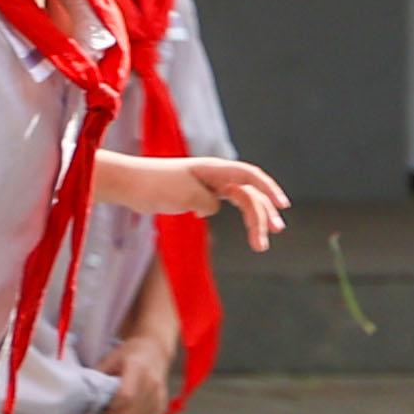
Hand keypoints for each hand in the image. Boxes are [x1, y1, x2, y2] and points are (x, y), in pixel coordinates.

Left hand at [106, 319, 178, 413]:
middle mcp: (152, 382)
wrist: (155, 350)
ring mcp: (159, 394)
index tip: (104, 405)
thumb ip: (100, 374)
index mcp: (138, 368)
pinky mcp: (163, 403)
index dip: (112, 406)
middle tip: (110, 409)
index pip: (126, 396)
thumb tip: (88, 393)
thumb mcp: (111, 358)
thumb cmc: (130, 353)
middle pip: (132, 412)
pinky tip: (131, 413)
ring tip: (120, 411)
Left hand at [142, 157, 288, 243]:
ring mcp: (208, 184)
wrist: (130, 184)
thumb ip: (208, 202)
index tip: (282, 207)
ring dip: (252, 221)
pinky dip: (234, 216)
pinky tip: (237, 229)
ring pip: (240, 201)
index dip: (269, 190)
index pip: (250, 177)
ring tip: (260, 244)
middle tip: (270, 236)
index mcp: (215, 169)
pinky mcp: (198, 195)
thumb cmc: (156, 185)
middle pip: (249, 194)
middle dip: (263, 215)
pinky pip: (225, 204)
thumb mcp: (186, 196)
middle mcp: (215, 174)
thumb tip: (214, 208)